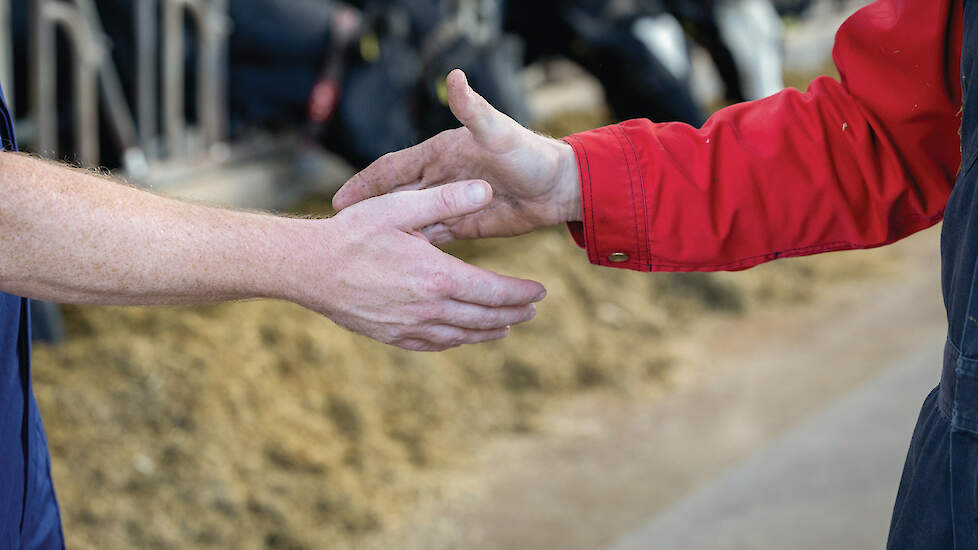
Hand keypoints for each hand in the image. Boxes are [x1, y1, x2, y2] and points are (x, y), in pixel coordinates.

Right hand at [291, 180, 545, 351]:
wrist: (307, 268)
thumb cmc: (351, 233)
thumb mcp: (398, 208)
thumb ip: (445, 199)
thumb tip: (486, 190)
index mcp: (436, 276)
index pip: (492, 291)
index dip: (520, 293)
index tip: (540, 291)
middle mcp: (428, 308)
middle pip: (483, 317)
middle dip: (513, 314)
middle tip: (532, 311)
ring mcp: (409, 327)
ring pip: (462, 335)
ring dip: (489, 331)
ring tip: (507, 327)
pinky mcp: (392, 336)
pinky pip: (434, 344)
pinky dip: (456, 341)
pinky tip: (462, 336)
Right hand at [332, 69, 581, 244]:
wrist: (559, 186)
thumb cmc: (530, 155)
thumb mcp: (497, 132)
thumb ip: (473, 110)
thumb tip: (454, 77)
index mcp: (438, 155)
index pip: (390, 169)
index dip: (364, 183)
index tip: (339, 202)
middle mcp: (439, 179)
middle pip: (394, 199)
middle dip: (367, 213)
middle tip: (338, 233)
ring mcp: (450, 203)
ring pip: (411, 223)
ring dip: (388, 235)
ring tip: (361, 258)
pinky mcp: (465, 226)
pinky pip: (433, 240)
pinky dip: (416, 250)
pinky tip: (400, 269)